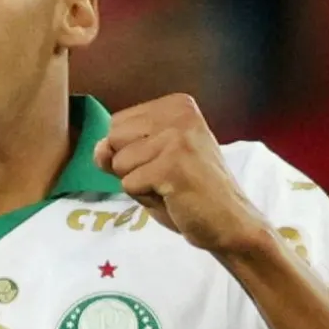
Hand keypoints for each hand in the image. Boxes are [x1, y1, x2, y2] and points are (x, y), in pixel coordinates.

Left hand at [94, 94, 267, 253]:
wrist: (230, 223)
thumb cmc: (190, 193)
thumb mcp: (150, 163)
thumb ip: (119, 151)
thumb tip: (99, 148)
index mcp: (176, 105)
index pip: (116, 123)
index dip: (130, 153)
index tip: (165, 164)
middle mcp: (179, 113)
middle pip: (113, 139)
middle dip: (131, 167)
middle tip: (168, 178)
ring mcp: (177, 137)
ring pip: (119, 163)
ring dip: (139, 184)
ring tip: (172, 187)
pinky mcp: (173, 165)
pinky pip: (129, 184)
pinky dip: (146, 198)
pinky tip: (175, 197)